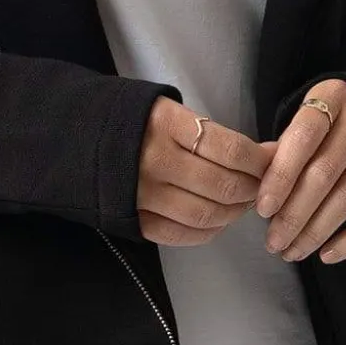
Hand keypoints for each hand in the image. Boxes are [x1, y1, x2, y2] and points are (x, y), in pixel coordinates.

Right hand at [137, 98, 271, 245]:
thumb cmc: (132, 119)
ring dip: (233, 213)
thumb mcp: (168, 109)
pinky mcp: (132, 217)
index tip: (272, 162)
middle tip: (260, 185)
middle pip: (222, 186)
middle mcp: (155, 159)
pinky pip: (179, 235)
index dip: (260, 162)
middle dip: (252, 189)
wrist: (73, 135)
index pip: (230, 149)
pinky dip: (207, 232)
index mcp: (166, 123)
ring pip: (206, 215)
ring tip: (240, 202)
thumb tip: (272, 153)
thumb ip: (214, 133)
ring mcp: (142, 193)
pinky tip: (217, 221)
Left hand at [253, 79, 345, 262]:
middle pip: (324, 173)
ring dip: (317, 231)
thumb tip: (260, 194)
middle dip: (294, 214)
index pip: (303, 137)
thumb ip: (285, 147)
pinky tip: (327, 255)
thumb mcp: (306, 116)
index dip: (281, 175)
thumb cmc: (329, 120)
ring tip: (292, 252)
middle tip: (273, 242)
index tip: (263, 209)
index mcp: (334, 95)